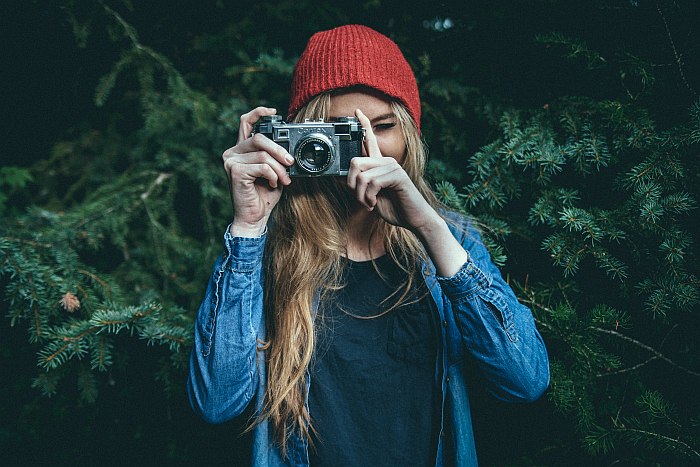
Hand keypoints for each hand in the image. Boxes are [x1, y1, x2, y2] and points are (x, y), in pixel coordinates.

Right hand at [222, 107, 293, 236]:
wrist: (254, 217)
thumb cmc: (263, 195)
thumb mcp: (273, 171)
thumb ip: (275, 157)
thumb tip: (289, 149)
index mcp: (241, 149)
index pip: (246, 123)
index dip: (258, 113)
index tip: (274, 111)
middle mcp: (232, 152)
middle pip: (259, 138)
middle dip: (279, 150)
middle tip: (290, 163)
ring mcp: (231, 161)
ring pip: (263, 155)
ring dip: (279, 168)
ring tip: (284, 180)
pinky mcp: (234, 171)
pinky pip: (262, 166)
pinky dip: (272, 175)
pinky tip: (272, 184)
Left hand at [346, 109, 441, 233]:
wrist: (415, 219)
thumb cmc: (395, 208)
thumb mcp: (370, 197)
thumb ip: (358, 186)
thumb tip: (339, 178)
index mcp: (380, 165)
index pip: (370, 140)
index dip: (363, 125)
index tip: (357, 111)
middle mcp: (386, 161)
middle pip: (354, 161)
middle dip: (351, 185)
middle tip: (360, 199)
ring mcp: (392, 166)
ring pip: (361, 176)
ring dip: (360, 196)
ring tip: (370, 204)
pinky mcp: (397, 175)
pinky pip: (371, 183)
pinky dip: (368, 198)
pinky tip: (375, 204)